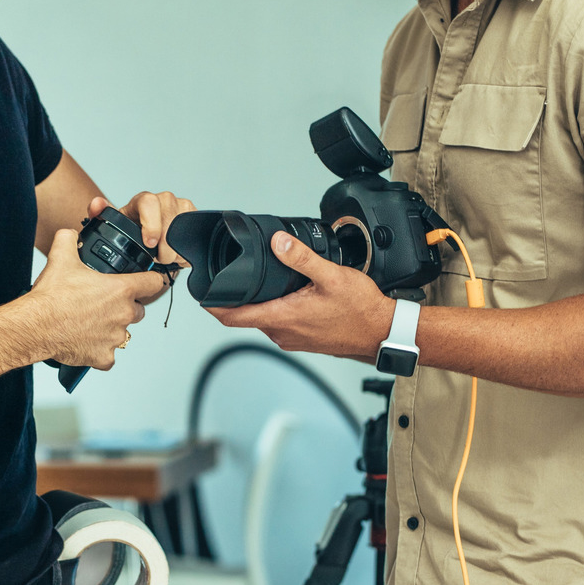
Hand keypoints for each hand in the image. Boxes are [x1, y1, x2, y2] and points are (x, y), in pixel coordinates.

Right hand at [31, 228, 168, 369]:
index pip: (154, 283)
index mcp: (121, 290)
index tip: (148, 282)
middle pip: (138, 310)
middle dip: (124, 307)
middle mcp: (123, 314)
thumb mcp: (61, 258)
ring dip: (111, 329)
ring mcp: (115, 337)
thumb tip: (69, 233)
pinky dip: (99, 350)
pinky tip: (85, 342)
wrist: (35, 326)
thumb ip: (69, 239)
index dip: (151, 280)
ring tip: (89, 322)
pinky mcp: (104, 357)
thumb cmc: (51, 296)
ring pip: (122, 333)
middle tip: (102, 304)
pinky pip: (108, 355)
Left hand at [89, 191, 195, 266]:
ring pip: (182, 226)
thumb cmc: (130, 233)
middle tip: (158, 257)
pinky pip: (193, 232)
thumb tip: (97, 204)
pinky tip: (176, 253)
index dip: (151, 223)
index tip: (150, 244)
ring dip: (174, 247)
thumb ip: (100, 214)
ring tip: (164, 256)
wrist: (147, 242)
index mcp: (142, 201)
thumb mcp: (112, 226)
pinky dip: (184, 248)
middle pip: (169, 216)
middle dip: (164, 243)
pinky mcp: (192, 216)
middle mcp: (162, 200)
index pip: (149, 202)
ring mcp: (179, 206)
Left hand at [208, 232, 395, 360]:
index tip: (202, 296)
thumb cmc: (360, 310)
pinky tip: (286, 296)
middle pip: (246, 317)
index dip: (213, 306)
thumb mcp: (330, 275)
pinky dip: (274, 310)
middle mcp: (283, 333)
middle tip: (230, 281)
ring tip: (258, 284)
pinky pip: (279, 324)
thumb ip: (301, 258)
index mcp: (283, 317)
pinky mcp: (303, 340)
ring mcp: (292, 339)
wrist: (381, 332)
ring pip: (263, 321)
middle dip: (235, 300)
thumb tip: (278, 243)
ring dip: (257, 305)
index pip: (234, 317)